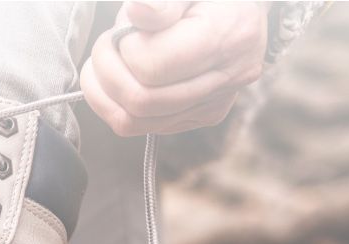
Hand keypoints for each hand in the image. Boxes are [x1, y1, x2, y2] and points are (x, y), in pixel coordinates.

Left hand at [82, 1, 269, 135]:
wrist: (245, 12)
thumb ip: (162, 0)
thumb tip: (134, 13)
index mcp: (226, 38)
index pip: (151, 67)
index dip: (124, 47)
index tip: (125, 27)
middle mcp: (224, 80)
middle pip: (141, 101)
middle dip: (106, 72)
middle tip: (108, 43)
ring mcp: (211, 105)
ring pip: (133, 122)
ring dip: (103, 91)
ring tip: (107, 60)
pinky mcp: (199, 118)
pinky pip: (141, 126)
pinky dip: (114, 104)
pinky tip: (118, 75)